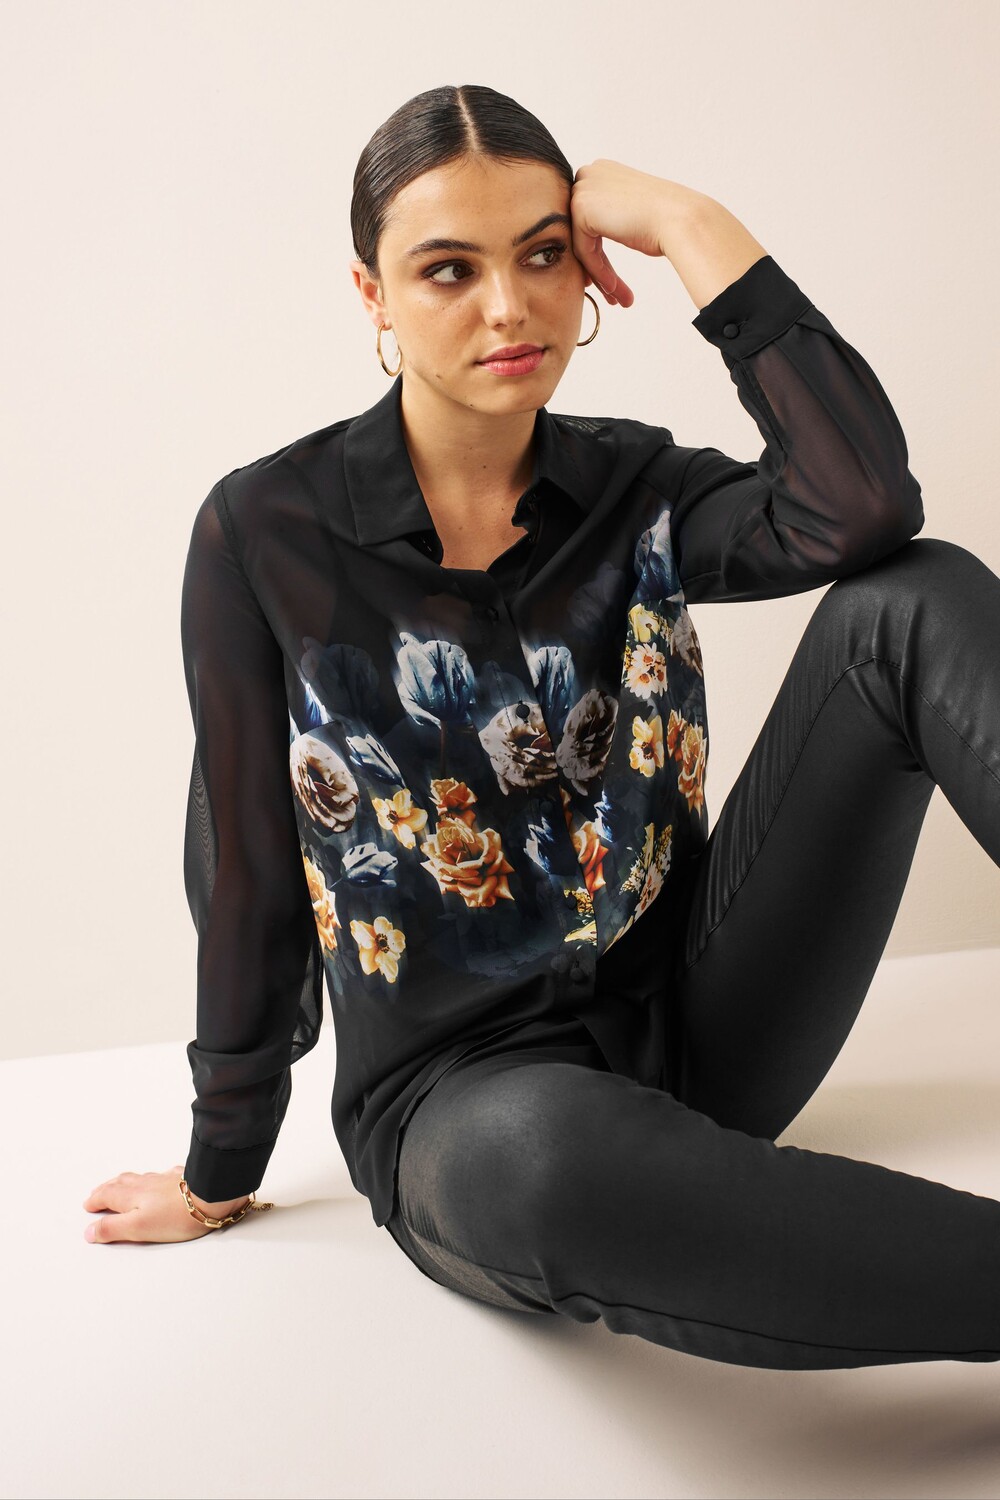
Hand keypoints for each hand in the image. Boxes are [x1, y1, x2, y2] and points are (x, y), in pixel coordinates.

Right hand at [82, 1164, 250, 1244]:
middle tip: (97, 1194)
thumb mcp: (138, 1228)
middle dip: (106, 1189)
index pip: (106, 1196)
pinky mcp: (182, 1178)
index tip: (88, 1205)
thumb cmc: (176, 1214)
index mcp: (131, 1196)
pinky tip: (158, 1179)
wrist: (210, 1196)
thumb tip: (90, 1231)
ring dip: (124, 1182)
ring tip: (119, 1185)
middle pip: (119, 1184)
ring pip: (138, 1178)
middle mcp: (145, 1184)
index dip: (96, 1201)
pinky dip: (152, 1178)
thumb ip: (112, 1229)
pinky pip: (161, 1175)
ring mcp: (163, 1179)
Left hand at [570, 160, 708, 307]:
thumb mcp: (634, 212)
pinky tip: (614, 289)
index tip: (608, 277)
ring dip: (601, 275)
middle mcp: (590, 174)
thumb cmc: (667, 218)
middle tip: (611, 292)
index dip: (598, 252)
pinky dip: (598, 271)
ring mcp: (584, 189)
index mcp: (603, 170)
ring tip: (617, 299)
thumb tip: (600, 229)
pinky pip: (583, 250)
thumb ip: (612, 215)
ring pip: (583, 244)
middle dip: (598, 267)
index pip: (591, 219)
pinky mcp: (581, 208)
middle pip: (584, 232)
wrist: (680, 218)